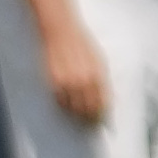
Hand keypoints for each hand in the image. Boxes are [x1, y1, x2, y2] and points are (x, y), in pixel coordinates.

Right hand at [39, 3, 109, 126]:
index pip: (102, 103)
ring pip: (73, 108)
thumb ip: (102, 80)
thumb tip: (105, 100)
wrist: (60, 30)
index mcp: (98, 75)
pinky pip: (59, 100)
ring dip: (76, 116)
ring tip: (78, 119)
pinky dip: (63, 106)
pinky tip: (66, 107)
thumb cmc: (82, 44)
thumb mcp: (98, 60)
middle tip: (89, 126)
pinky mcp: (52, 80)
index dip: (101, 115)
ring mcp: (67, 81)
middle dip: (89, 120)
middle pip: (88, 109)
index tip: (101, 123)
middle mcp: (84, 80)